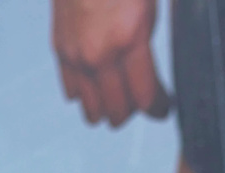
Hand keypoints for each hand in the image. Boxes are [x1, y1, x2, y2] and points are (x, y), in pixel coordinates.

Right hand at [51, 0, 169, 125]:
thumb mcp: (148, 6)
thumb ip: (149, 41)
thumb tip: (154, 69)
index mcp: (128, 39)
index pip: (147, 97)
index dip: (159, 108)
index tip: (164, 108)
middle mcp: (99, 53)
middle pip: (119, 110)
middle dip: (134, 111)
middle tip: (141, 104)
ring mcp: (76, 54)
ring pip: (92, 108)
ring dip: (107, 111)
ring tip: (118, 103)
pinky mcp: (60, 48)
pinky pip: (71, 89)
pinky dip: (84, 95)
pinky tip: (94, 89)